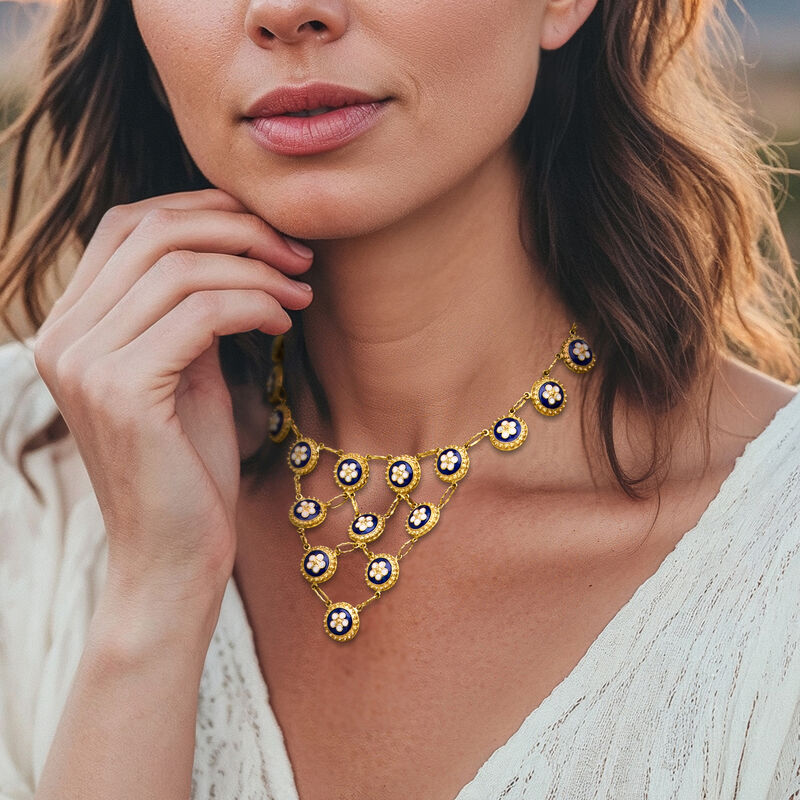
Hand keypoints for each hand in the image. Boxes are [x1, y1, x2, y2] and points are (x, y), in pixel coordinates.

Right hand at [33, 188, 312, 601]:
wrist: (174, 556)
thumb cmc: (189, 466)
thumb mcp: (187, 372)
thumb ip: (190, 310)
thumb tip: (236, 246)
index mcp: (72, 326)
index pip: (128, 226)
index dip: (203, 211)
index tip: (269, 233)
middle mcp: (63, 336)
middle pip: (153, 231)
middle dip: (239, 231)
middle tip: (298, 256)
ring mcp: (84, 362)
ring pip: (182, 268)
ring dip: (257, 270)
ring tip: (301, 295)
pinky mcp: (121, 390)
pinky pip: (201, 313)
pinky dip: (255, 306)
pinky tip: (283, 326)